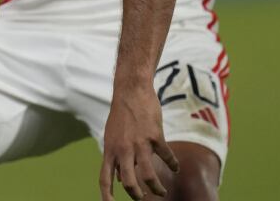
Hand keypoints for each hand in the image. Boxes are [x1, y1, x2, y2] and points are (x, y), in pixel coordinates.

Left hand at [100, 84, 178, 200]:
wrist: (131, 90)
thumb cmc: (121, 115)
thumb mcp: (111, 137)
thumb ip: (115, 157)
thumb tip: (120, 181)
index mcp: (110, 150)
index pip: (104, 179)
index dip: (106, 196)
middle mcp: (122, 150)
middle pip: (129, 182)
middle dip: (138, 195)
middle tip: (144, 199)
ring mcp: (139, 143)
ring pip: (149, 175)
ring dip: (156, 187)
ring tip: (161, 192)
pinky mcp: (155, 136)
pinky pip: (166, 156)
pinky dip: (172, 164)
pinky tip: (175, 168)